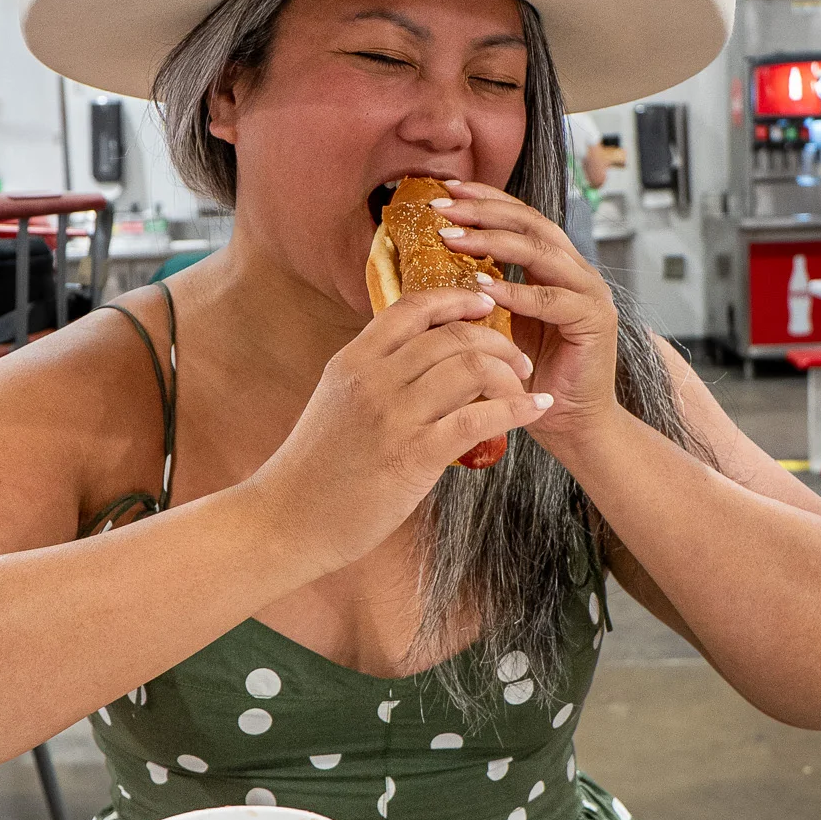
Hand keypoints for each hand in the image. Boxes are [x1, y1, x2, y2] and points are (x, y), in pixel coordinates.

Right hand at [249, 288, 547, 569]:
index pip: (412, 308)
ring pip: (471, 368)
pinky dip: (516, 410)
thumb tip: (419, 365)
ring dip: (510, 374)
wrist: (285, 520)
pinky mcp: (412, 456)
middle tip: (518, 358)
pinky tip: (535, 411)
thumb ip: (373, 378)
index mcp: (353, 360)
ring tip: (525, 387)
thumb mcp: (336, 403)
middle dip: (497, 341)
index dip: (455, 299)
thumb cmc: (313, 470)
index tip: (485, 304)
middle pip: (452, 336)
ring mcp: (393, 416)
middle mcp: (374, 379)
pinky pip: (478, 419)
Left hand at [426, 180, 620, 456]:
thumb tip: (428, 265)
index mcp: (555, 267)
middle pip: (531, 224)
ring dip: (495, 243)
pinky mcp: (595, 322)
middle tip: (443, 208)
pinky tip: (484, 287)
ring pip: (542, 253)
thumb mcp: (497, 326)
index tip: (444, 192)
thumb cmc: (530, 377)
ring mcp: (589, 294)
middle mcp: (576, 272)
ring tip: (454, 239)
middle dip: (485, 212)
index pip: (520, 218)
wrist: (571, 425)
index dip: (485, 200)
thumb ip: (479, 294)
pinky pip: (553, 300)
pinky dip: (517, 292)